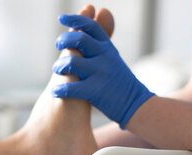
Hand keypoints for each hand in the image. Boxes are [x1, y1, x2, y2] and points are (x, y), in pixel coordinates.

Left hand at [51, 14, 153, 128]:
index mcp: (107, 47)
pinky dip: (60, 90)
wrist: (136, 104)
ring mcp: (101, 73)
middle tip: (58, 46)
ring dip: (59, 66)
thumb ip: (101, 40)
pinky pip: (72, 87)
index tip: (61, 18)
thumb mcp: (112, 57)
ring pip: (72, 62)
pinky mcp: (96, 92)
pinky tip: (56, 92)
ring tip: (57, 71)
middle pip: (80, 40)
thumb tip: (98, 14)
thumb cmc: (119, 81)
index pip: (90, 26)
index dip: (75, 20)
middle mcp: (105, 57)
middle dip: (64, 41)